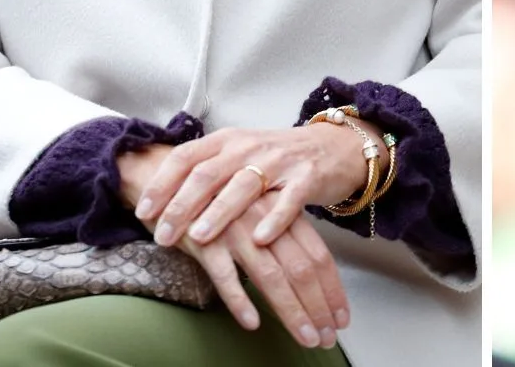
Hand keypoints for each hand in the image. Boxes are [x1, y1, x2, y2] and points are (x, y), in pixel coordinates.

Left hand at [122, 122, 374, 248]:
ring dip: (218, 212)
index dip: (162, 183)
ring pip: (243, 186)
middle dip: (181, 205)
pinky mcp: (307, 176)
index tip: (141, 211)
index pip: (185, 157)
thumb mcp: (237, 156)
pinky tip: (260, 239)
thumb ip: (204, 173)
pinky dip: (274, 219)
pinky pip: (289, 199)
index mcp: (227, 140)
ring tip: (199, 237)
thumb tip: (155, 205)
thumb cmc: (276, 158)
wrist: (333, 147)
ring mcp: (280, 160)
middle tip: (163, 234)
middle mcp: (250, 147)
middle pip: (208, 173)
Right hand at [176, 190, 349, 349]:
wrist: (172, 178)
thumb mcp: (259, 214)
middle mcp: (266, 221)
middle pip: (301, 269)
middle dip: (318, 306)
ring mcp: (237, 230)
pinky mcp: (205, 239)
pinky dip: (240, 300)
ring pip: (271, 276)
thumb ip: (283, 237)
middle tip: (327, 337)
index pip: (319, 256)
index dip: (333, 289)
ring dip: (291, 310)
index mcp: (283, 214)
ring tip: (305, 337)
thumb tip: (307, 276)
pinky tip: (252, 322)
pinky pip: (225, 274)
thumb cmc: (221, 202)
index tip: (342, 318)